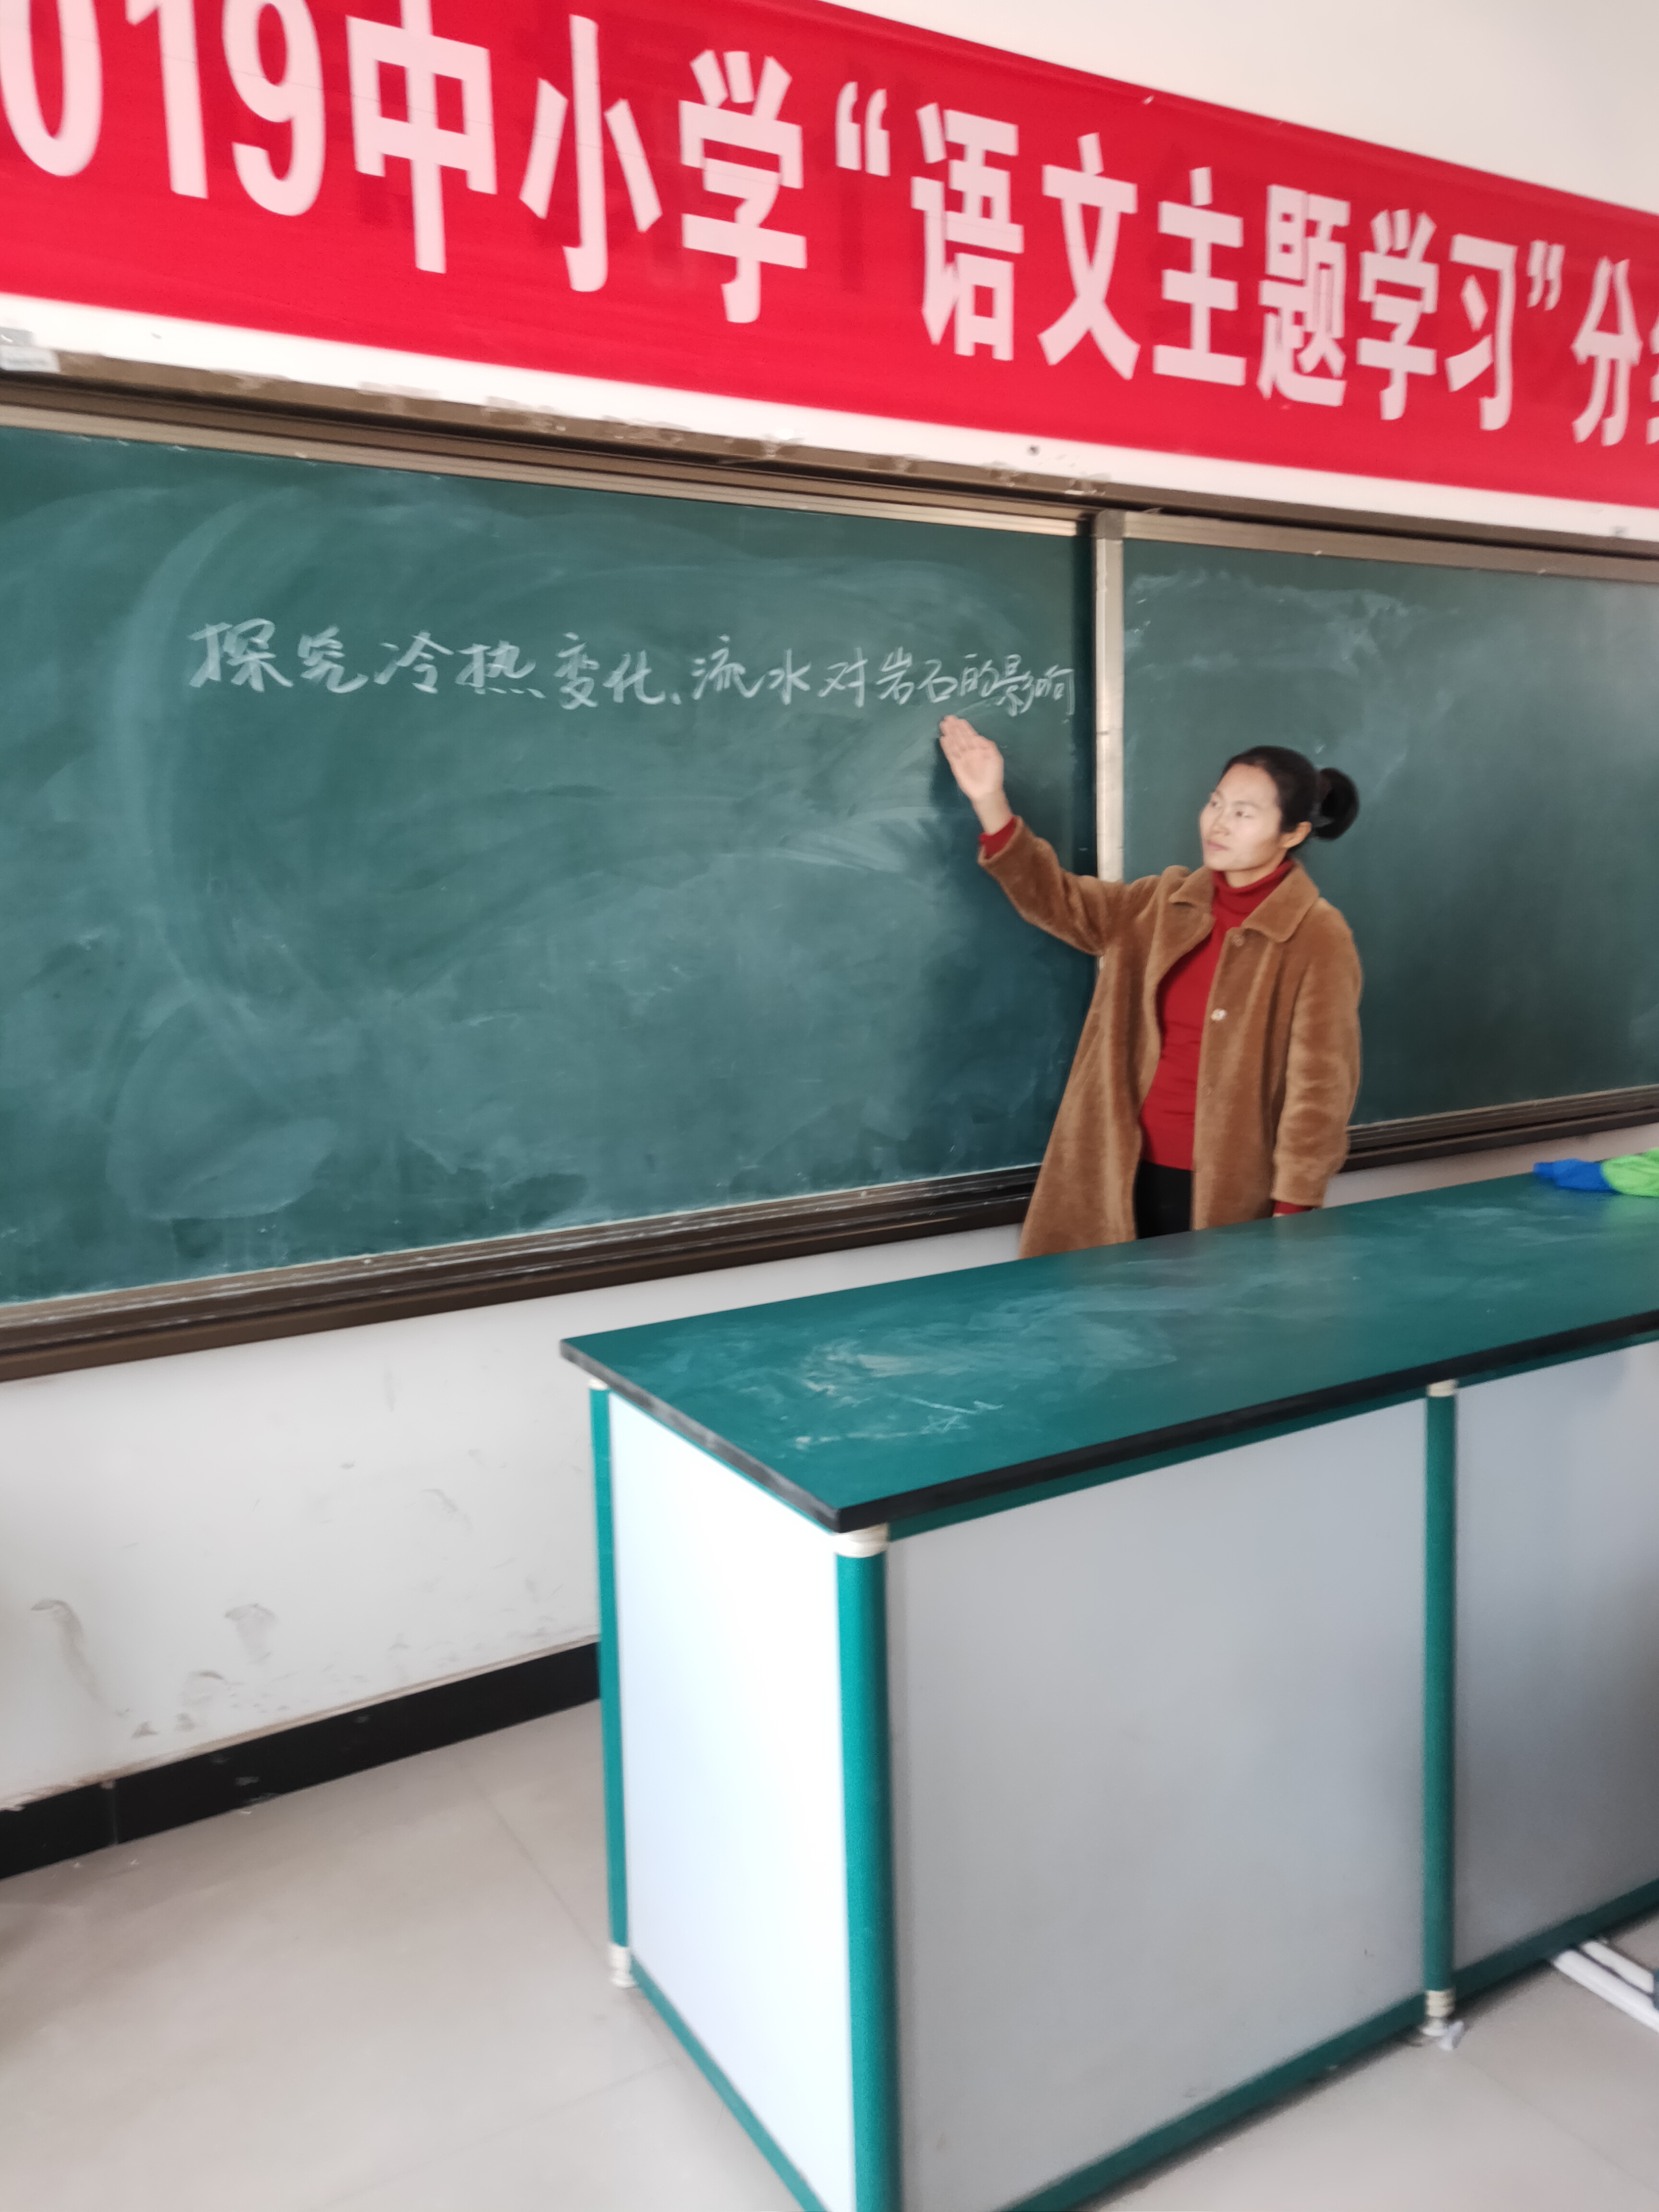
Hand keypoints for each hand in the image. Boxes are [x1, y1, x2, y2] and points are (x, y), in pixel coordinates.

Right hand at [938, 716, 1011, 832]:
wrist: (987, 791)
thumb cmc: (993, 774)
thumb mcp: (995, 756)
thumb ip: (987, 745)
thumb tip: (976, 737)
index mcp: (979, 747)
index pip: (969, 734)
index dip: (963, 727)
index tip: (957, 719)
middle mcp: (969, 750)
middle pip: (960, 736)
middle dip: (954, 727)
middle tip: (947, 718)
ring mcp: (962, 757)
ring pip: (954, 743)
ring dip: (949, 734)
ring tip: (943, 725)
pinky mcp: (955, 765)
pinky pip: (950, 754)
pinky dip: (946, 746)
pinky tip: (943, 739)